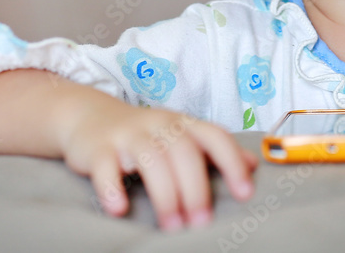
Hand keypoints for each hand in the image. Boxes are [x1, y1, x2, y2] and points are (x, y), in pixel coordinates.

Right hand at [58, 95, 257, 230]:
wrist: (91, 116)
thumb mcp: (182, 135)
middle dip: (195, 189)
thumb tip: (253, 165)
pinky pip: (104, 166)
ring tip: (171, 226)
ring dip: (164, 195)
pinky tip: (120, 209)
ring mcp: (127, 135)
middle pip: (183, 152)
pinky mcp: (97, 149)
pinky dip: (112, 188)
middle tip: (201, 223)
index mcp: (183, 124)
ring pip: (150, 159)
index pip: (215, 137)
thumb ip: (215, 150)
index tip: (245, 194)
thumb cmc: (146, 134)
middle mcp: (159, 125)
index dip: (232, 162)